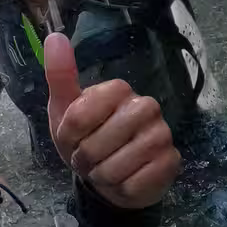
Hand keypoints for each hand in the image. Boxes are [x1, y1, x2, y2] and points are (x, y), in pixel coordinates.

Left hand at [44, 35, 178, 208]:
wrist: (112, 176)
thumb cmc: (87, 138)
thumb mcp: (65, 110)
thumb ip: (60, 76)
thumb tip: (54, 37)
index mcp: (119, 89)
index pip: (77, 117)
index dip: (68, 136)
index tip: (73, 137)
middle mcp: (147, 106)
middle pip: (95, 145)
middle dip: (85, 160)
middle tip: (91, 157)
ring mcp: (162, 134)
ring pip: (114, 168)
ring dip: (102, 176)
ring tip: (107, 168)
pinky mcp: (171, 162)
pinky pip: (132, 185)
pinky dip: (122, 189)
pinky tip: (127, 179)